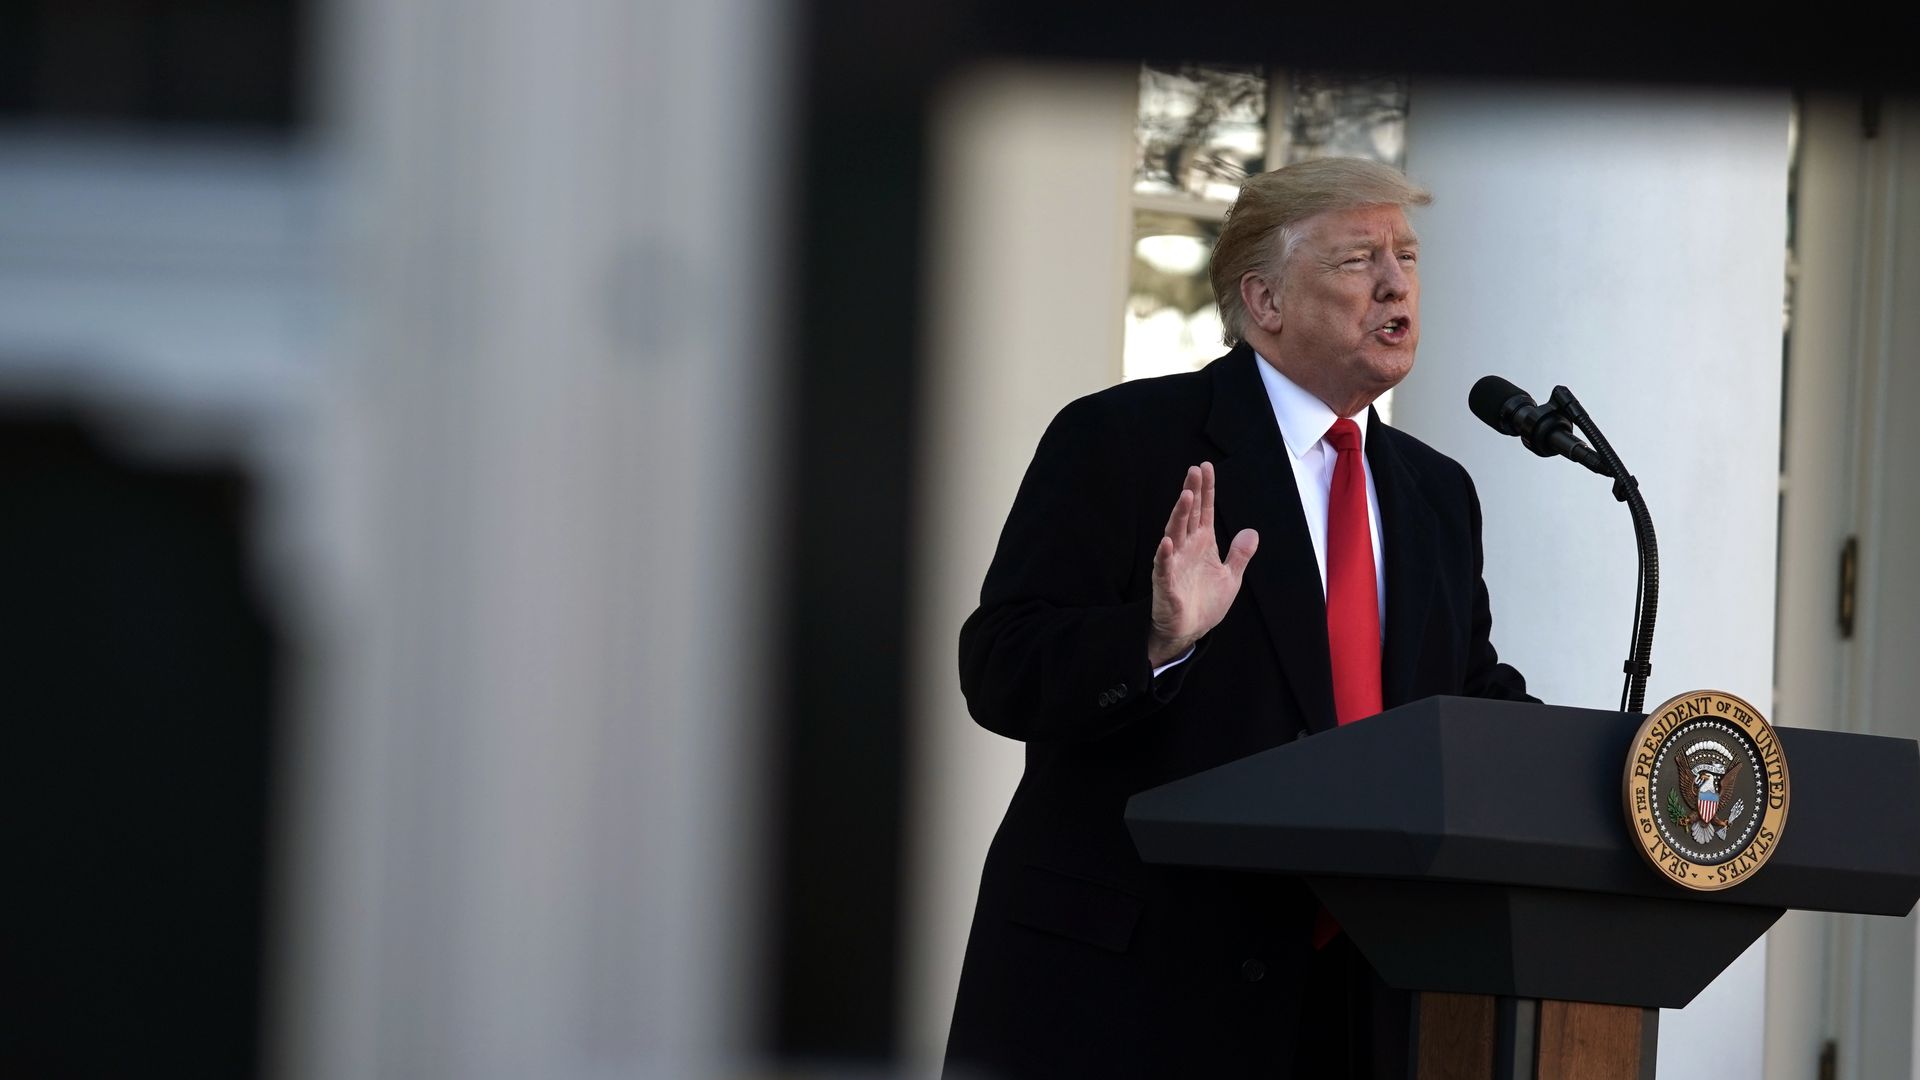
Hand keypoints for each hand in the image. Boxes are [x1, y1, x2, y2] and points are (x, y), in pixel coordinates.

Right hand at [1148, 462, 1257, 665]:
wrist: (1189, 631)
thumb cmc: (1205, 603)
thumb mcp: (1231, 577)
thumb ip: (1240, 554)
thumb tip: (1252, 531)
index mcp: (1203, 544)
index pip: (1205, 511)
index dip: (1206, 490)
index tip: (1205, 467)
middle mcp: (1187, 548)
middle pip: (1189, 515)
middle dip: (1192, 492)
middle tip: (1194, 470)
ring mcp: (1174, 564)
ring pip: (1175, 534)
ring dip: (1179, 515)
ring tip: (1186, 496)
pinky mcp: (1166, 584)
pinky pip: (1164, 567)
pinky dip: (1165, 555)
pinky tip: (1167, 541)